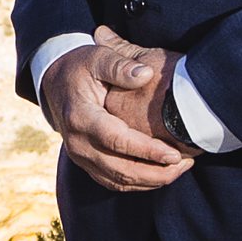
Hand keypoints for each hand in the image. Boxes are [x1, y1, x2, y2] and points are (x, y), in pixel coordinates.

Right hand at [42, 32, 191, 192]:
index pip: (116, 140)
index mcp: (80, 117)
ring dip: (152, 180)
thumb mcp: (98, 57)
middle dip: (157, 172)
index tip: (175, 153)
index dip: (147, 150)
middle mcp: (78, 143)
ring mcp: (81, 157)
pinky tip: (162, 174)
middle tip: (186, 163)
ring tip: (180, 168)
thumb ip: (121, 65)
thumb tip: (146, 74)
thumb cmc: (81, 67)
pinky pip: (114, 183)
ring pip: (119, 182)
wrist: (55, 83)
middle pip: (121, 170)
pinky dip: (140, 183)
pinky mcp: (87, 164)